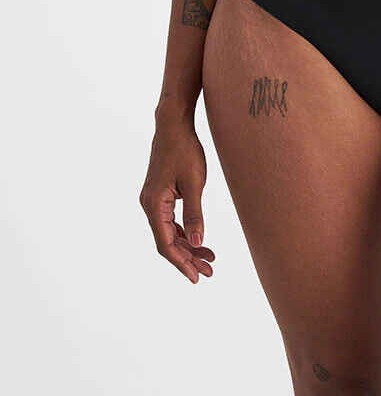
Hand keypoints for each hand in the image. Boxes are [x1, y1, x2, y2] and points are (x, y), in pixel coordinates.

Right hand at [139, 118, 215, 283]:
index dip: (181, 263)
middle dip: (187, 258)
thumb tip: (197, 243)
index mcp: (154, 204)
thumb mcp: (194, 183)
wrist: (174, 125)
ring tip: (209, 258)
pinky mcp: (160, 195)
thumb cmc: (185, 150)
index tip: (197, 277)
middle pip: (167, 241)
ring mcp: (153, 200)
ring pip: (169, 232)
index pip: (165, 243)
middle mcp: (149, 205)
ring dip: (187, 246)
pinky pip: (170, 221)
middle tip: (209, 271)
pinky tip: (199, 240)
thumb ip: (195, 214)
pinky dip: (185, 231)